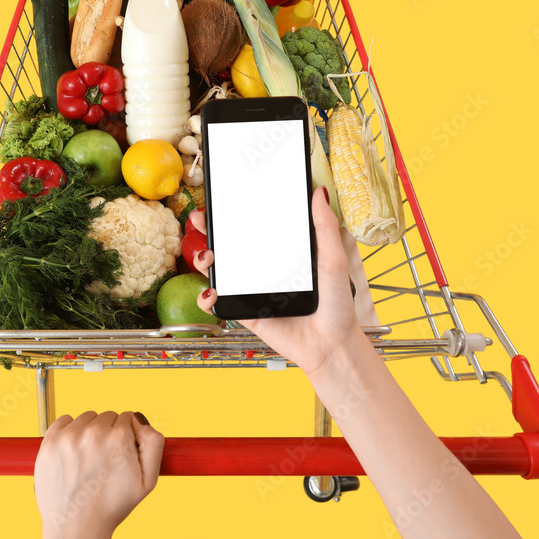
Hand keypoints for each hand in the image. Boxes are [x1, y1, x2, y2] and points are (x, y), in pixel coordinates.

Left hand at [35, 411, 163, 538]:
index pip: (127, 418)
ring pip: (86, 418)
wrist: (76, 527)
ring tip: (88, 459)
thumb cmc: (111, 506)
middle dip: (108, 433)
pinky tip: (73, 451)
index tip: (120, 452)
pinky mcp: (50, 442)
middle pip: (107, 417)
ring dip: (89, 431)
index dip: (127, 435)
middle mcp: (93, 433)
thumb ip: (154, 442)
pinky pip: (63, 420)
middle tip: (104, 459)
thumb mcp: (148, 480)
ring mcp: (69, 437)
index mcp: (118, 438)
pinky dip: (69, 430)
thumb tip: (140, 419)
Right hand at [193, 187, 368, 376]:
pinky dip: (207, 296)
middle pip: (229, 245)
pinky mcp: (246, 311)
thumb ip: (324, 226)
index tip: (222, 199)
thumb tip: (318, 192)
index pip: (253, 227)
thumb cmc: (337, 304)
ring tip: (208, 257)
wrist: (332, 345)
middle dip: (209, 230)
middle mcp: (263, 269)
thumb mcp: (332, 259)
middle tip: (201, 219)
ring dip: (204, 260)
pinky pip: (219, 302)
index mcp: (282, 252)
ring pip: (218, 270)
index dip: (235, 213)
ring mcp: (251, 290)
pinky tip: (211, 290)